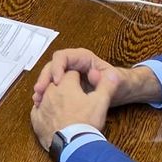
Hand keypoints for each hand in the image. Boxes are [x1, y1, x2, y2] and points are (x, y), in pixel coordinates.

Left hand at [29, 68, 119, 150]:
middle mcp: (50, 92)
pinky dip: (44, 110)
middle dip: (64, 85)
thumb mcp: (101, 102)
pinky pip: (37, 110)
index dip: (79, 77)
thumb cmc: (86, 123)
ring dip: (53, 97)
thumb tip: (113, 75)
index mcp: (66, 85)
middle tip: (74, 95)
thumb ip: (107, 86)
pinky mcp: (36, 120)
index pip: (71, 73)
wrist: (73, 146)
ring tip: (63, 105)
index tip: (82, 83)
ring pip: (45, 95)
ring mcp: (41, 106)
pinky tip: (51, 114)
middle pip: (56, 82)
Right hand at [32, 47, 155, 106]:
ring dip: (42, 87)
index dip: (57, 67)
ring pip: (50, 77)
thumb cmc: (121, 84)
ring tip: (37, 100)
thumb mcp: (117, 81)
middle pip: (52, 66)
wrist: (123, 92)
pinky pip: (52, 88)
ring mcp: (68, 75)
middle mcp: (73, 64)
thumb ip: (108, 79)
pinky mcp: (66, 86)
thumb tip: (93, 74)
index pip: (63, 57)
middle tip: (40, 91)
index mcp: (83, 58)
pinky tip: (41, 104)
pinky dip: (46, 95)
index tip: (57, 82)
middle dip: (45, 78)